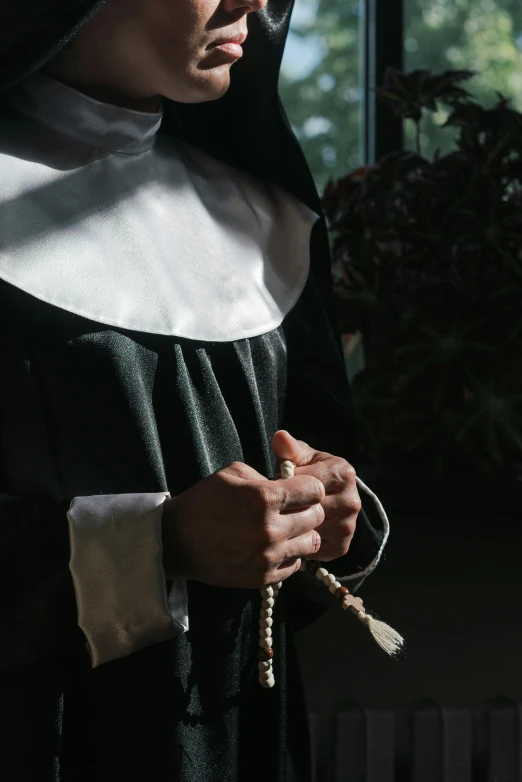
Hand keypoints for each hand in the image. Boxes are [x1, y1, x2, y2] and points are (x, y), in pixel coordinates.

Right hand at [161, 461, 324, 588]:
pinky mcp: (263, 577)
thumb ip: (266, 477)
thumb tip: (289, 484)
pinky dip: (290, 555)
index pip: (315, 490)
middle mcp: (270, 528)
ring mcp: (268, 556)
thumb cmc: (204, 501)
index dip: (308, 487)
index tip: (299, 489)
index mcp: (264, 497)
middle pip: (317, 516)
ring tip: (286, 529)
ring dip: (302, 533)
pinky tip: (275, 546)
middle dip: (308, 508)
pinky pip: (296, 565)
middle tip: (293, 508)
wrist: (176, 540)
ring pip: (312, 543)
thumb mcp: (233, 474)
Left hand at [272, 430, 360, 561]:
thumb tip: (280, 437)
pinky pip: (314, 548)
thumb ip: (289, 449)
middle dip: (289, 506)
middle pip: (310, 508)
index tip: (276, 484)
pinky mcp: (342, 546)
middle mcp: (352, 501)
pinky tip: (291, 533)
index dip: (287, 484)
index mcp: (344, 473)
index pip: (308, 483)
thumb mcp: (299, 457)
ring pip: (310, 529)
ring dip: (292, 526)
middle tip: (274, 504)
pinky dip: (299, 542)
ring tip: (280, 518)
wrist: (324, 495)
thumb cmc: (307, 471)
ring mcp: (349, 525)